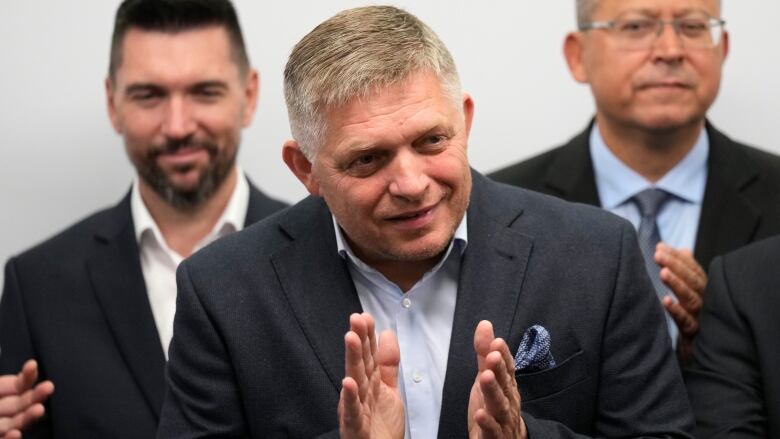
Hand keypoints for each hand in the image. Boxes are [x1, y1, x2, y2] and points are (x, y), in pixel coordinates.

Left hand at [0, 360, 53, 438]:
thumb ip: (4, 383)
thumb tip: (31, 364)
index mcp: (3, 393)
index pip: (19, 385)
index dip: (27, 376)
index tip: (32, 365)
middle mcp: (3, 410)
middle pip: (22, 403)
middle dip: (36, 395)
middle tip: (49, 387)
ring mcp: (2, 427)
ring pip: (18, 422)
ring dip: (30, 416)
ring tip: (39, 410)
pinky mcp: (0, 438)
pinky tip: (16, 434)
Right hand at [338, 313, 403, 438]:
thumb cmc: (380, 425)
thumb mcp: (388, 389)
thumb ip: (387, 363)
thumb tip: (387, 333)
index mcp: (368, 382)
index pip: (368, 355)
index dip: (367, 336)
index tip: (365, 316)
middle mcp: (359, 392)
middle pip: (359, 363)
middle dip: (358, 340)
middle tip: (356, 318)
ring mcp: (355, 409)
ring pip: (354, 381)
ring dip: (352, 359)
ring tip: (351, 338)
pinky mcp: (354, 427)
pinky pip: (351, 411)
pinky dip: (349, 397)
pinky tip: (348, 383)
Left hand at [468, 321, 526, 438]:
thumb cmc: (494, 404)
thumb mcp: (486, 376)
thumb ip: (484, 352)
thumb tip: (484, 324)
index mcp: (507, 385)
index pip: (508, 368)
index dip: (503, 355)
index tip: (497, 342)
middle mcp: (508, 400)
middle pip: (504, 384)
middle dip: (499, 369)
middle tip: (493, 356)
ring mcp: (503, 419)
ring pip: (500, 405)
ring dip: (493, 391)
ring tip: (485, 377)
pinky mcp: (495, 436)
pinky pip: (493, 430)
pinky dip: (487, 422)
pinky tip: (480, 414)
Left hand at [655, 243, 706, 362]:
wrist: (700, 357)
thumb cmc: (694, 320)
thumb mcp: (690, 295)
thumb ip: (687, 273)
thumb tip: (683, 249)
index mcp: (704, 291)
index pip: (693, 269)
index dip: (677, 257)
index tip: (660, 246)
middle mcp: (707, 302)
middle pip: (693, 281)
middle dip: (676, 266)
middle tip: (658, 254)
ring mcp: (702, 319)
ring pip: (692, 299)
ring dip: (678, 285)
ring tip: (663, 272)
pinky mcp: (696, 336)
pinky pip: (687, 322)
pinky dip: (677, 311)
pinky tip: (665, 301)